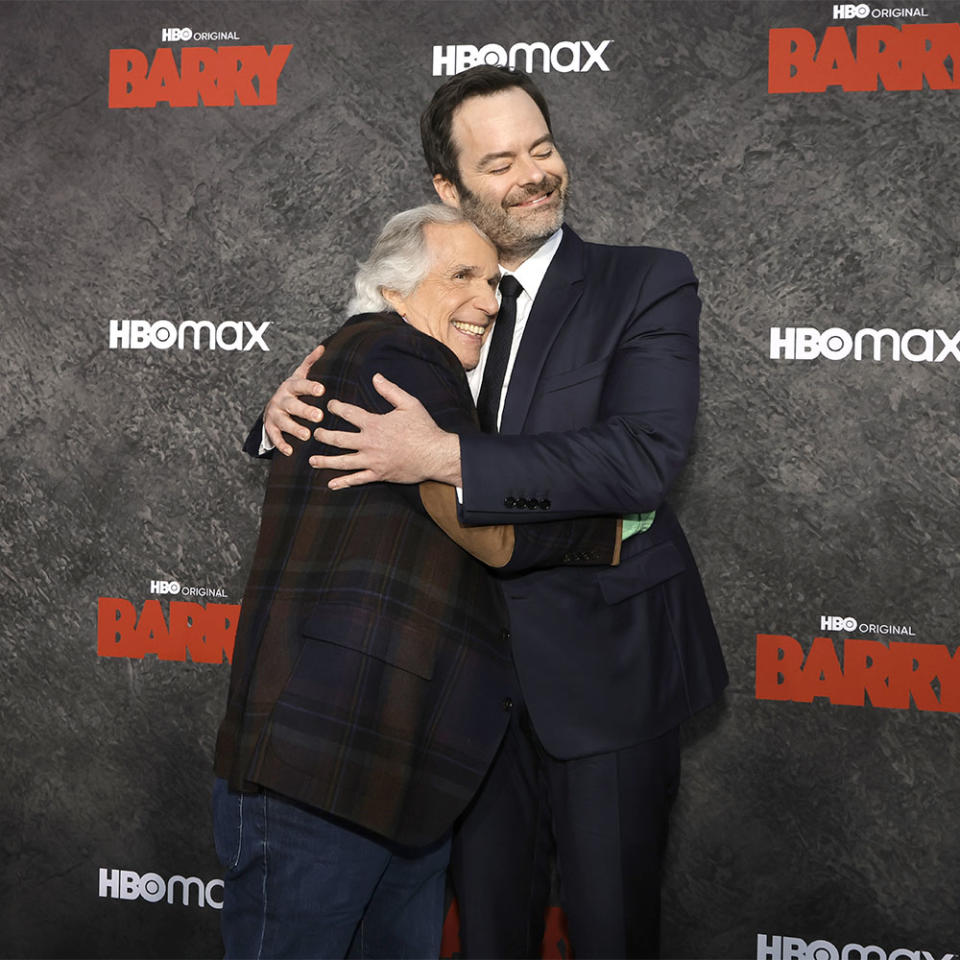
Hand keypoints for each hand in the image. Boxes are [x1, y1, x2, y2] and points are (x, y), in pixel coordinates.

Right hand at [263, 345, 325, 455]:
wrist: (272, 406)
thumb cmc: (293, 392)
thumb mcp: (299, 376)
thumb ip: (310, 363)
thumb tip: (323, 347)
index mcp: (291, 387)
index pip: (300, 385)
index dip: (310, 387)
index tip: (321, 390)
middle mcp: (281, 399)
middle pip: (292, 405)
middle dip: (305, 410)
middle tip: (319, 416)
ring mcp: (275, 414)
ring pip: (284, 422)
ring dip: (294, 428)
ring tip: (306, 435)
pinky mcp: (270, 428)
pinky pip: (275, 436)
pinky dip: (281, 444)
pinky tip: (289, 450)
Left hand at [309, 374, 461, 488]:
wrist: (436, 454)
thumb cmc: (424, 428)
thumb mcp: (410, 404)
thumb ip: (390, 390)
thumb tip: (375, 377)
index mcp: (375, 424)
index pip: (348, 413)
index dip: (336, 408)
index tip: (329, 406)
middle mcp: (369, 443)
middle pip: (338, 439)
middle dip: (324, 435)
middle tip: (315, 433)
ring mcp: (372, 461)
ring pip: (343, 462)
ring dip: (325, 461)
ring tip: (312, 460)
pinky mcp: (379, 475)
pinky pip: (357, 480)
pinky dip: (343, 483)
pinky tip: (331, 484)